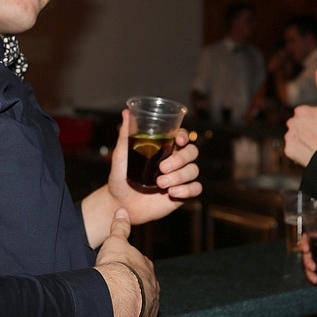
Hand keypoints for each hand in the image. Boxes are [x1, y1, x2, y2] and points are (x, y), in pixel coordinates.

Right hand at [95, 208, 158, 316]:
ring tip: (124, 304)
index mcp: (146, 266)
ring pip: (145, 302)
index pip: (142, 265)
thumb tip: (122, 211)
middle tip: (122, 288)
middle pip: (145, 284)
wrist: (119, 292)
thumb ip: (120, 227)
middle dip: (136, 286)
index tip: (124, 269)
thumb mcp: (116, 241)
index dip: (133, 267)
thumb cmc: (117, 266)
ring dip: (137, 303)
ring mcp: (151, 303)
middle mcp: (152, 285)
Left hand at [107, 109, 201, 224]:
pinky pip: (196, 188)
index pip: (182, 136)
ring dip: (179, 176)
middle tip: (162, 168)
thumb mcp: (121, 155)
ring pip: (194, 170)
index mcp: (164, 148)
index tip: (178, 140)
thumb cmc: (120, 178)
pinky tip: (172, 193)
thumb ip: (125, 135)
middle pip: (192, 152)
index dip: (184, 136)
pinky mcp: (182, 194)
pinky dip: (187, 190)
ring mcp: (180, 177)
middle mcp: (175, 161)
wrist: (120, 204)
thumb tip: (126, 112)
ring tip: (160, 184)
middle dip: (180, 159)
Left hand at [283, 67, 316, 166]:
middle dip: (308, 128)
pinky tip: (311, 151)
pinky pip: (293, 149)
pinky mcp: (289, 150)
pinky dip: (300, 150)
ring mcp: (290, 137)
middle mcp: (292, 123)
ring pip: (295, 136)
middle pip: (299, 124)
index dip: (316, 119)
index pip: (305, 113)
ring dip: (303, 139)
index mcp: (301, 111)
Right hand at [300, 234, 316, 286]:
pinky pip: (314, 275)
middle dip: (306, 259)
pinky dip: (313, 279)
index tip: (305, 247)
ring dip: (308, 271)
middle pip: (308, 252)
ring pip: (309, 264)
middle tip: (311, 266)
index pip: (312, 237)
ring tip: (314, 278)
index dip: (305, 241)